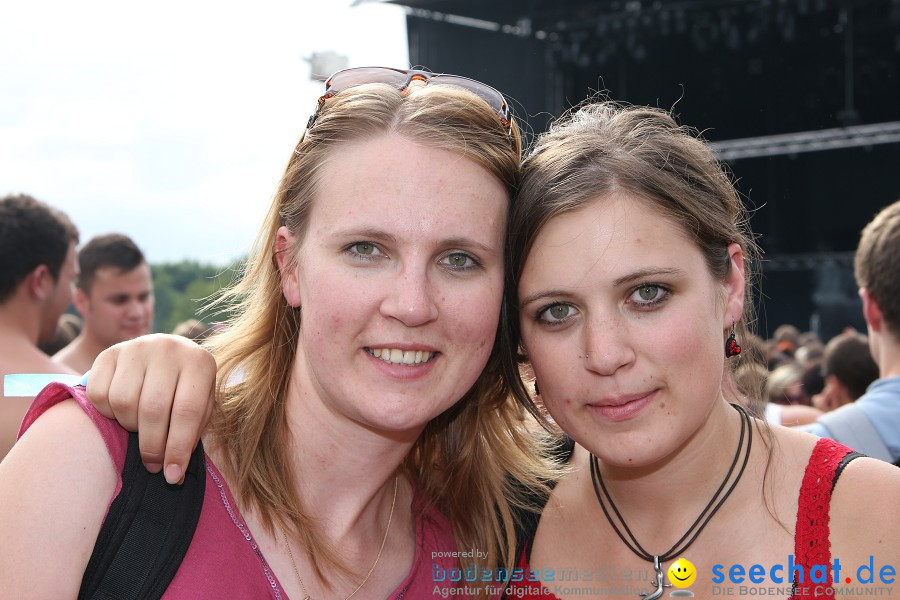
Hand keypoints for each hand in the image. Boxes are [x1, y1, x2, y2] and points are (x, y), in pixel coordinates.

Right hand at [86, 334, 215, 483]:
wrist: (165, 356)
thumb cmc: (186, 390)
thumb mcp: (200, 407)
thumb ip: (190, 436)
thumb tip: (173, 475)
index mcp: (199, 362)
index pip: (187, 411)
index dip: (178, 448)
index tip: (172, 476)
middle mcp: (168, 348)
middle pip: (153, 409)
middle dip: (152, 447)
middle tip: (154, 465)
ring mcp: (137, 347)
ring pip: (123, 403)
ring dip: (130, 427)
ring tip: (141, 427)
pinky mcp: (109, 353)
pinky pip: (100, 395)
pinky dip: (108, 413)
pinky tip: (122, 412)